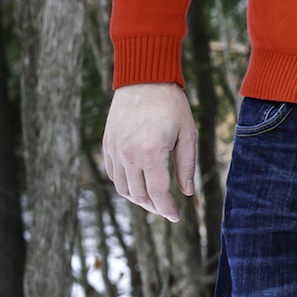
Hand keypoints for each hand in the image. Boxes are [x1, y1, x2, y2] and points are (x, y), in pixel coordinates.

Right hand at [102, 83, 197, 222]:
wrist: (144, 80)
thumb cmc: (171, 105)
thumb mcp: (188, 134)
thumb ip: (186, 165)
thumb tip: (186, 192)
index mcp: (152, 152)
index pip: (158, 192)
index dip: (167, 209)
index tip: (176, 216)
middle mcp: (129, 154)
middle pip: (139, 194)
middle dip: (154, 207)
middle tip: (167, 210)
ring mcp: (115, 150)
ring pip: (123, 188)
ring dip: (138, 199)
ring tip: (154, 201)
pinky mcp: (108, 144)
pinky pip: (113, 174)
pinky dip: (125, 185)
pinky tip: (138, 185)